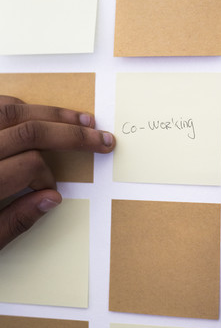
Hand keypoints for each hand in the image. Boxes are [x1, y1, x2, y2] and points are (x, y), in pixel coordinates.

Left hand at [0, 96, 114, 249]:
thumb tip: (52, 199)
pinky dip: (20, 106)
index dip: (46, 176)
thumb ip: (15, 221)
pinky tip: (37, 113)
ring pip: (13, 110)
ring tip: (81, 119)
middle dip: (71, 133)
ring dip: (51, 113)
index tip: (50, 189)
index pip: (29, 164)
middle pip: (28, 130)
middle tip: (100, 137)